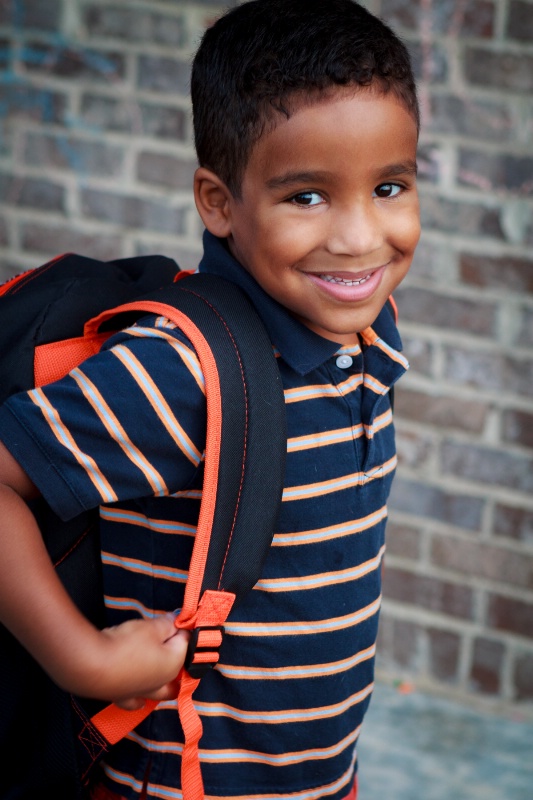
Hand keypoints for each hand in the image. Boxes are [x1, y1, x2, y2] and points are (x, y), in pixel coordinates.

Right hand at [57, 615, 189, 703]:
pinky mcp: (123, 698)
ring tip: (160, 670)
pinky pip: (136, 701)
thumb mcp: (150, 627)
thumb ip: (167, 623)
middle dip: (179, 661)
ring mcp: (142, 694)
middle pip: (178, 675)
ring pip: (160, 693)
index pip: (185, 643)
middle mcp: (161, 684)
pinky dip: (139, 698)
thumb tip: (177, 620)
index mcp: (173, 665)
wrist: (93, 667)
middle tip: (172, 645)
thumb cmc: (127, 644)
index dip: (180, 629)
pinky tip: (139, 698)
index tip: (175, 619)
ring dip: (163, 683)